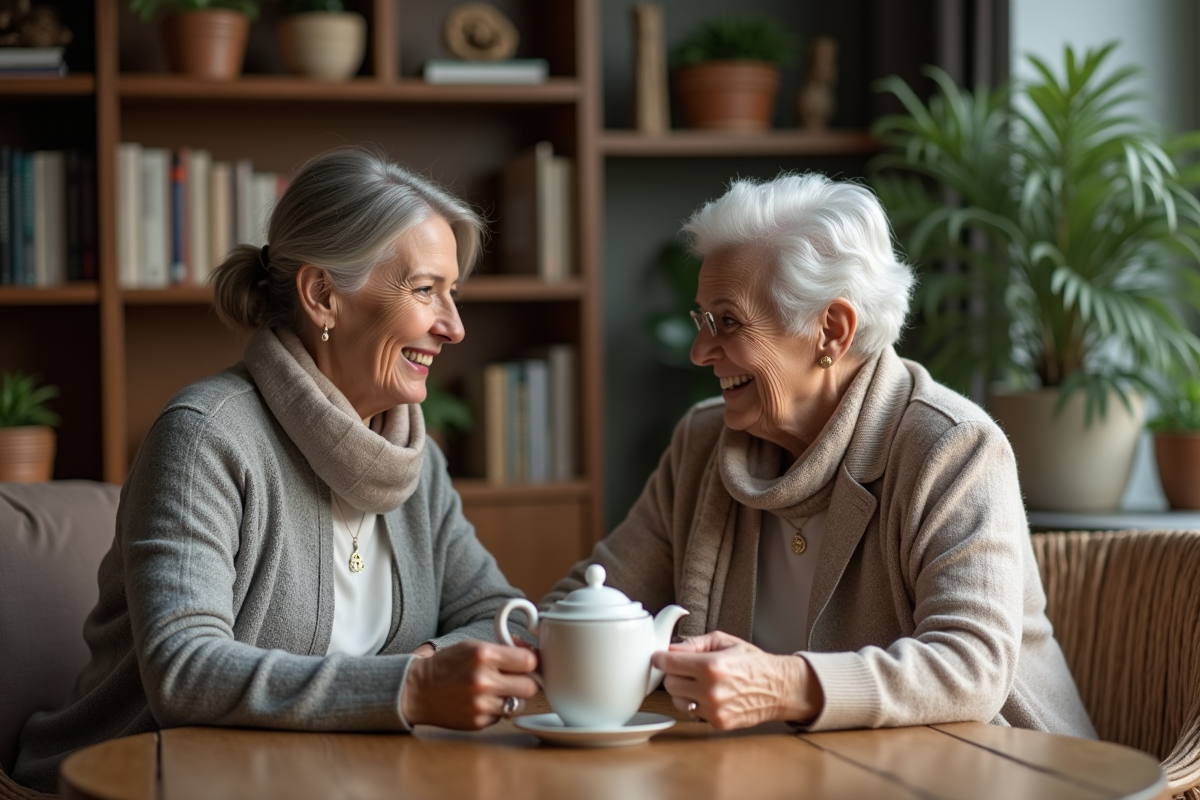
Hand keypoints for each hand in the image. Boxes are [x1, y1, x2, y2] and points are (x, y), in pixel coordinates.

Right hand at [401, 640, 537, 728]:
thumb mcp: (473, 646)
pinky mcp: (478, 722)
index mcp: (484, 655)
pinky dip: (496, 709)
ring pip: (519, 704)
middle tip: (515, 678)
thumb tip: (532, 656)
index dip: (531, 661)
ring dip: (513, 698)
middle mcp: (483, 680)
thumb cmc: (446, 665)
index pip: (529, 661)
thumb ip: (503, 651)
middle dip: (525, 681)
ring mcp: (481, 704)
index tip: (527, 663)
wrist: (417, 690)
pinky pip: (502, 716)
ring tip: (496, 690)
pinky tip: (481, 701)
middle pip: (530, 686)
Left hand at [651, 630, 823, 729]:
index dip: (660, 658)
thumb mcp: (724, 641)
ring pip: (677, 700)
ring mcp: (714, 710)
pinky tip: (709, 695)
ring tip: (699, 683)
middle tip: (685, 668)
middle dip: (674, 674)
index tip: (658, 657)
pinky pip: (692, 713)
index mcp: (711, 666)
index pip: (668, 663)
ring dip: (682, 691)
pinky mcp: (718, 723)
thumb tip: (671, 648)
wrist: (778, 688)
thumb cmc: (752, 662)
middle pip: (669, 683)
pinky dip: (696, 704)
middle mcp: (711, 690)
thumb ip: (694, 643)